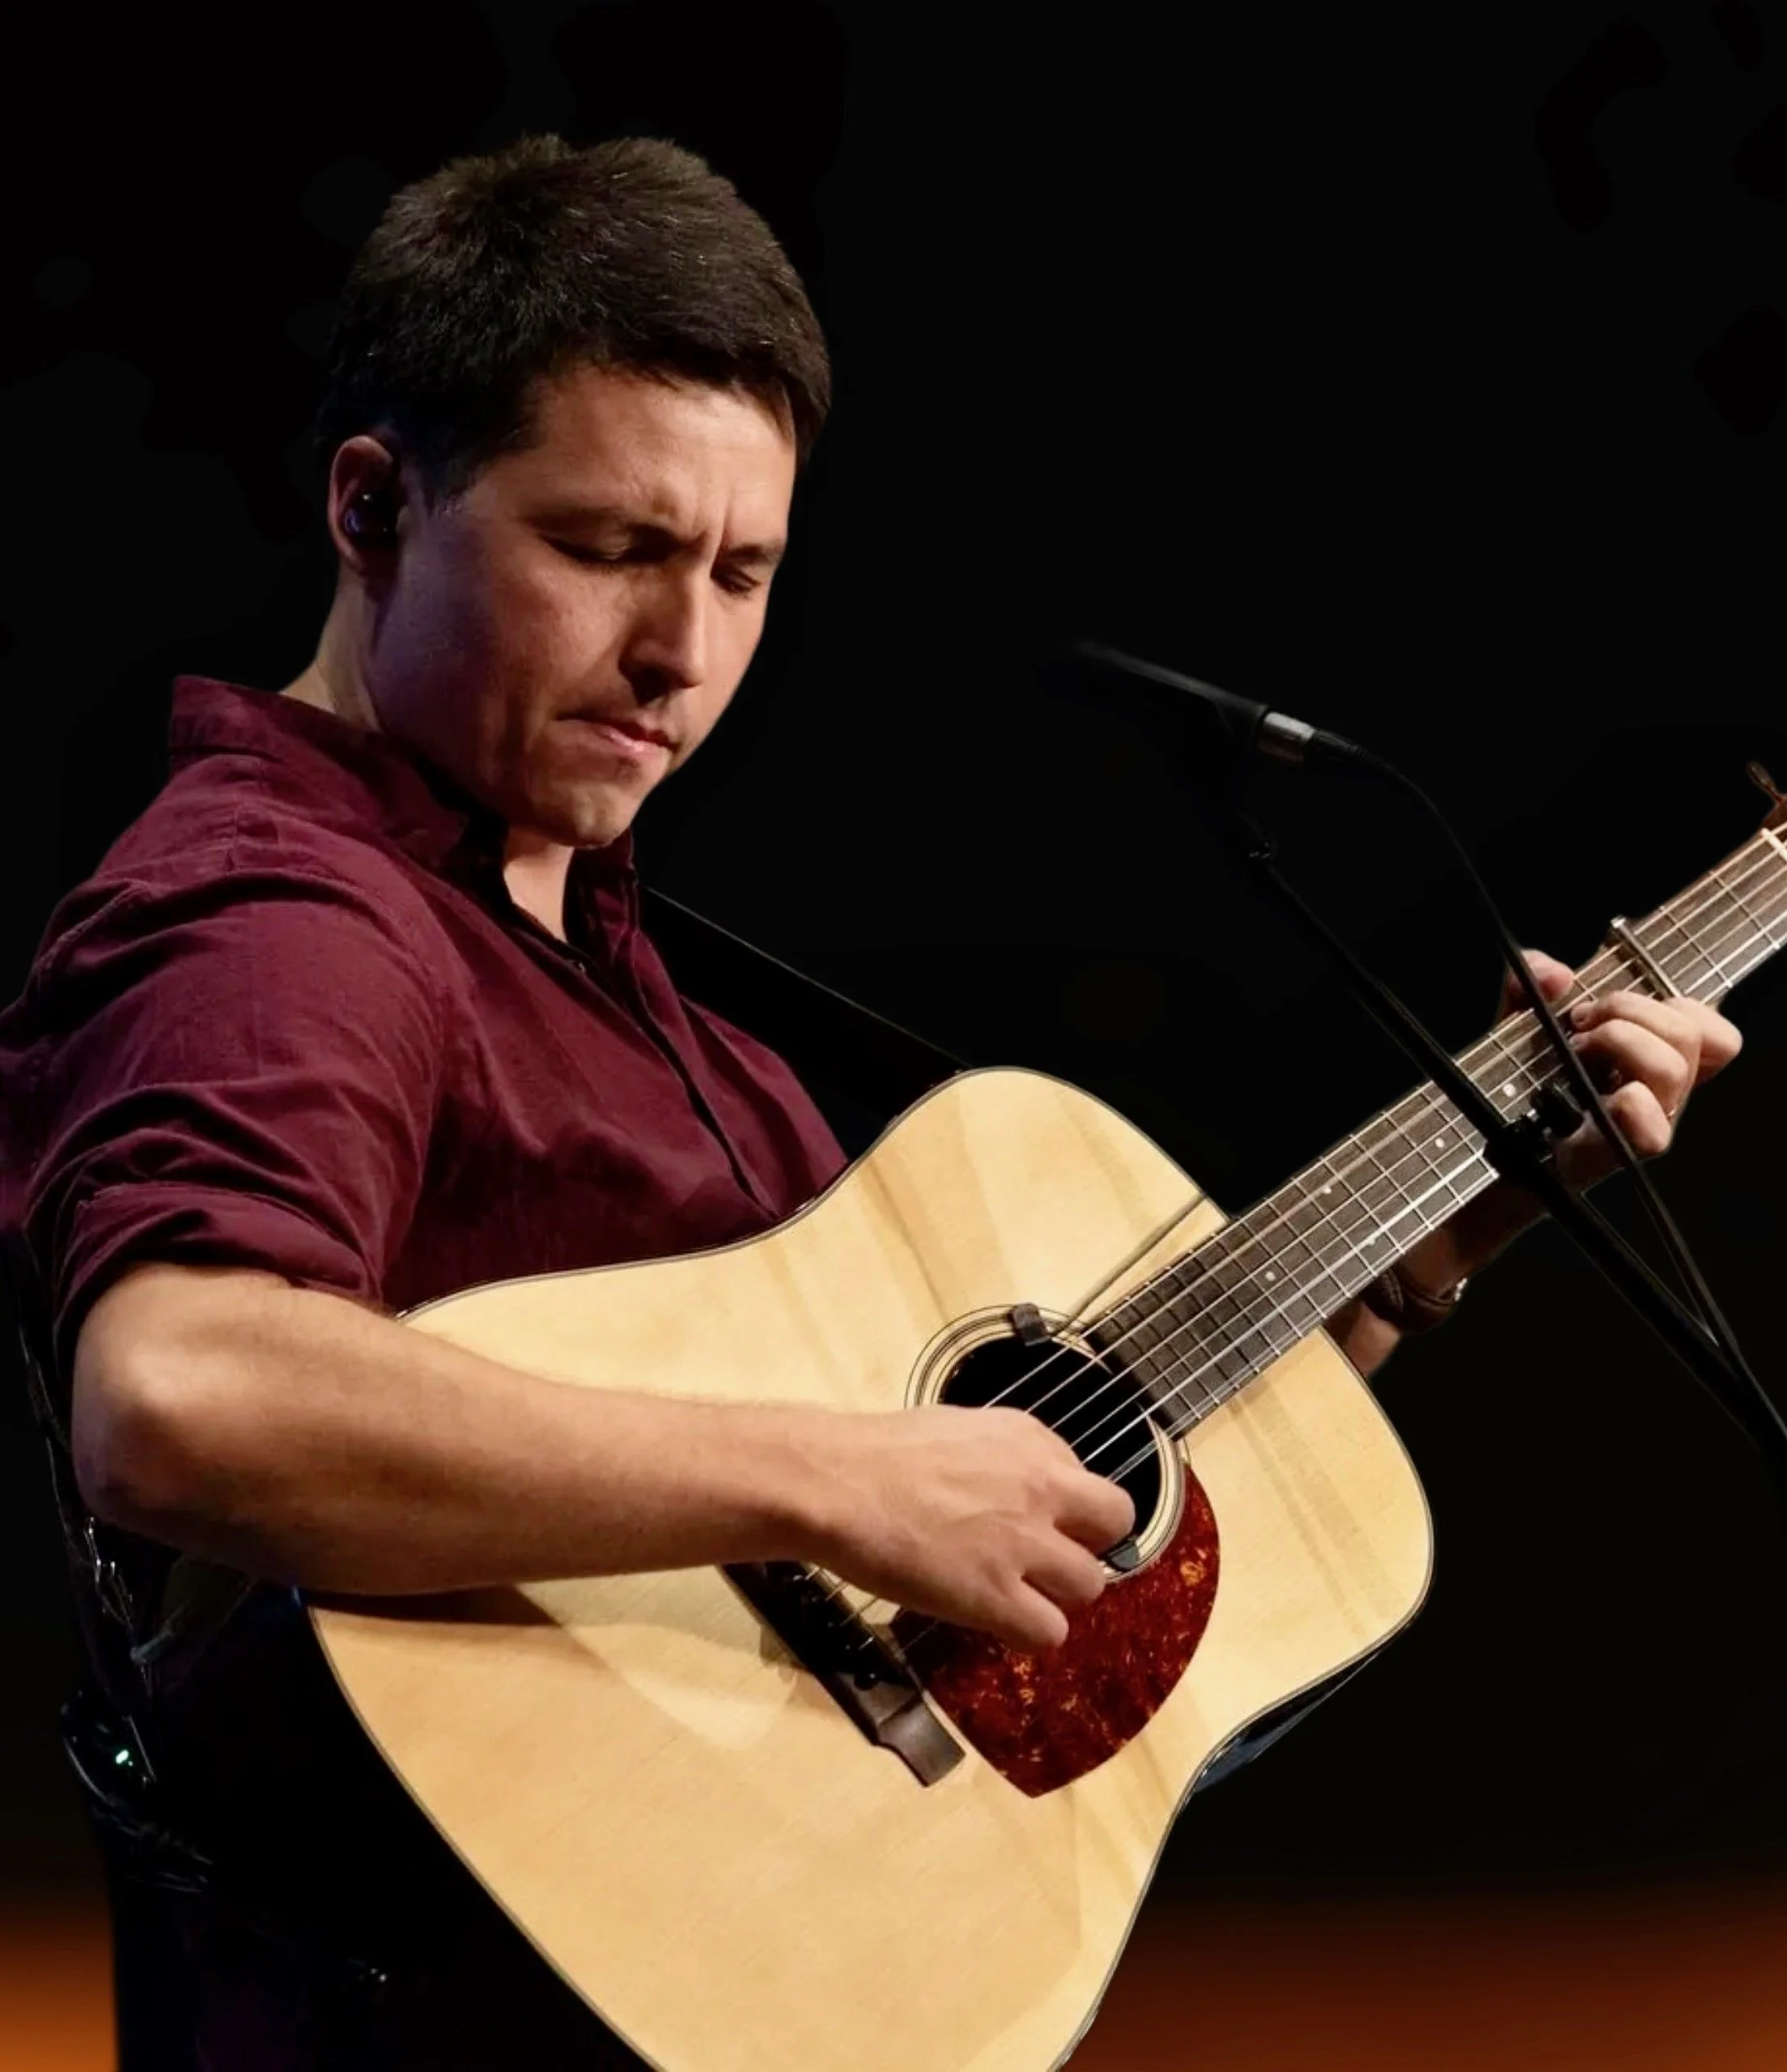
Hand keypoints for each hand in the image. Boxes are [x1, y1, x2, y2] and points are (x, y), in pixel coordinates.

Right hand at [795, 1405, 1135, 1652]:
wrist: (836, 1482)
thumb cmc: (877, 1453)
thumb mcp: (960, 1430)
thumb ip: (1005, 1459)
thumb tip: (1022, 1489)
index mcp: (1030, 1439)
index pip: (1088, 1479)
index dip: (1072, 1510)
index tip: (1043, 1524)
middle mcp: (1041, 1486)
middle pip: (1116, 1524)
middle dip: (1087, 1545)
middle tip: (1045, 1562)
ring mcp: (1023, 1542)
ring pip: (1089, 1585)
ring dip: (1056, 1594)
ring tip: (1012, 1596)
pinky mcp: (996, 1595)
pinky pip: (1050, 1633)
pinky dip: (1028, 1634)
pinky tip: (996, 1622)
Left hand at [1501, 949, 1742, 1188]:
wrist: (1481, 1142)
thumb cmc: (1511, 1076)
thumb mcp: (1517, 1011)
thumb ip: (1530, 977)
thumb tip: (1556, 976)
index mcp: (1650, 1061)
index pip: (1713, 1034)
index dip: (1681, 1008)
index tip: (1619, 1008)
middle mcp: (1657, 1094)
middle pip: (1689, 1035)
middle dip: (1629, 1009)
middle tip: (1580, 1021)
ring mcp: (1641, 1126)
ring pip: (1672, 1069)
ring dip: (1621, 1040)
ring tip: (1575, 1049)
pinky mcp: (1613, 1155)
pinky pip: (1652, 1130)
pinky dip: (1626, 1101)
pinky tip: (1580, 1094)